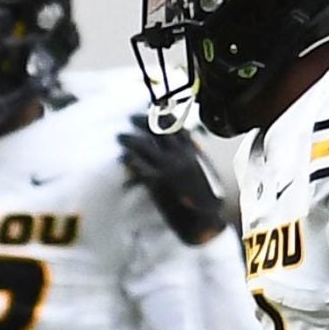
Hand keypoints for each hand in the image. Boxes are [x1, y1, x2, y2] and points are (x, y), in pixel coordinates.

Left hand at [117, 116, 227, 245]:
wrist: (205, 220)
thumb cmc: (208, 201)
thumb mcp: (206, 174)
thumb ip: (197, 158)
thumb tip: (193, 147)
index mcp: (194, 152)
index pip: (178, 126)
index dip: (164, 115)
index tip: (155, 108)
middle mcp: (181, 156)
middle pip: (158, 130)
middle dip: (143, 121)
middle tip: (130, 118)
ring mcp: (168, 168)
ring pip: (145, 145)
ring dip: (130, 139)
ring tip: (120, 137)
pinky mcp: (157, 182)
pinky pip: (138, 166)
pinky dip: (129, 159)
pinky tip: (121, 157)